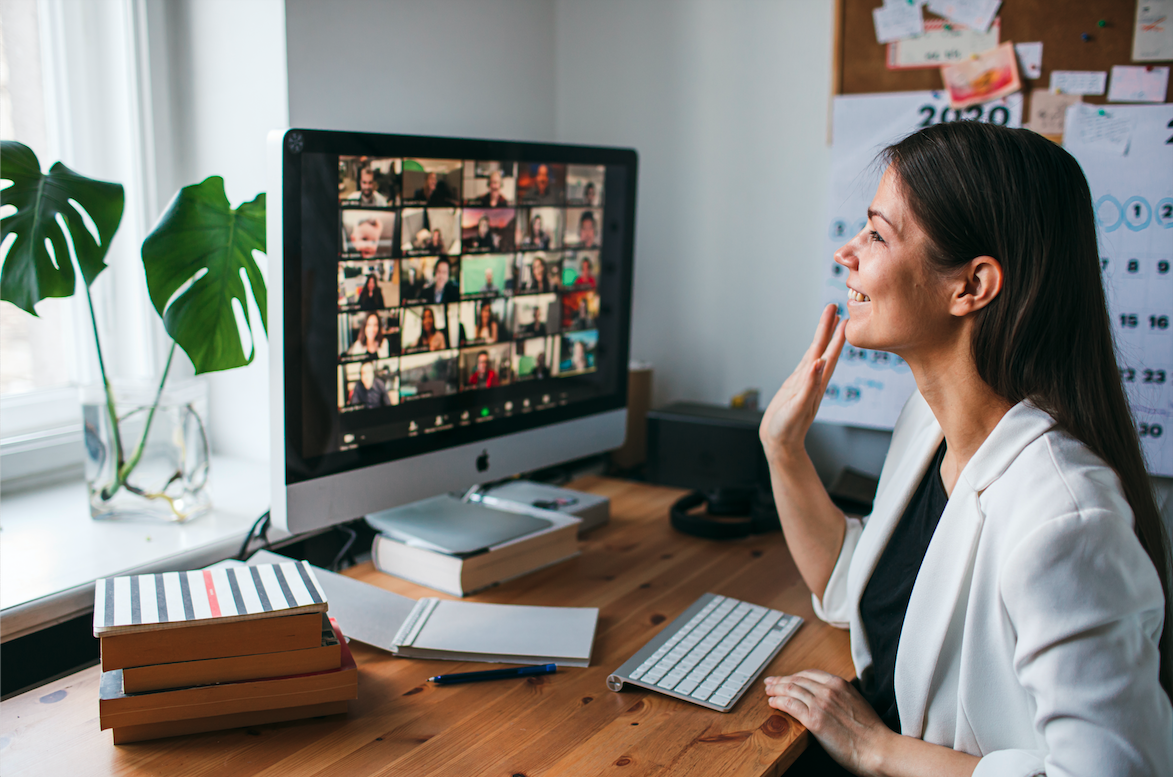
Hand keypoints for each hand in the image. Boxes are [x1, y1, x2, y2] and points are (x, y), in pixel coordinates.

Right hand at [759, 304, 846, 460]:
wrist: (780, 444)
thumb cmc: (787, 430)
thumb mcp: (797, 408)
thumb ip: (809, 386)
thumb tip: (819, 363)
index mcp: (816, 384)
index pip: (828, 354)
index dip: (834, 335)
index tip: (840, 316)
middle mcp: (813, 381)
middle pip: (823, 348)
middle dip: (829, 328)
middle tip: (834, 307)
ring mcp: (805, 383)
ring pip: (815, 354)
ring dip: (822, 336)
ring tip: (828, 319)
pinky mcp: (795, 387)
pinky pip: (806, 364)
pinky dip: (811, 352)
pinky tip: (814, 347)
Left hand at [764, 670, 891, 775]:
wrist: (878, 748)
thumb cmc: (870, 732)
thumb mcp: (856, 703)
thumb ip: (840, 696)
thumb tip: (827, 698)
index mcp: (840, 684)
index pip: (809, 674)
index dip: (794, 676)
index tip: (786, 678)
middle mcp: (829, 690)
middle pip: (797, 680)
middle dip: (781, 680)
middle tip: (770, 683)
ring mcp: (820, 704)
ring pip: (791, 690)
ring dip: (776, 690)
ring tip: (768, 692)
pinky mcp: (814, 720)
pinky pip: (790, 705)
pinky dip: (778, 702)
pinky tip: (773, 703)